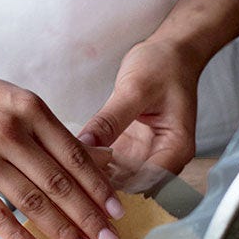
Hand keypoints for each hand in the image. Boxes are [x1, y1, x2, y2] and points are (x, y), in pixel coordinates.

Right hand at [0, 66, 124, 238]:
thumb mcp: (18, 101)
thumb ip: (55, 132)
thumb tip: (102, 159)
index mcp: (31, 110)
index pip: (75, 156)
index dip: (100, 188)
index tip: (117, 212)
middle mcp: (10, 132)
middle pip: (59, 183)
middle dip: (89, 217)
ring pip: (32, 201)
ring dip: (62, 231)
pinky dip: (19, 236)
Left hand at [77, 0, 238, 172]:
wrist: (171, 53)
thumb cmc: (163, 65)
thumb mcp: (135, 89)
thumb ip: (110, 119)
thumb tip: (84, 146)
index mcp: (175, 148)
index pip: (144, 180)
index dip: (113, 185)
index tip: (80, 180)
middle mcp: (164, 158)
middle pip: (130, 185)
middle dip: (99, 184)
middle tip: (64, 177)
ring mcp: (147, 155)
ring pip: (117, 178)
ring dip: (93, 176)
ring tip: (62, 172)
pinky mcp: (131, 149)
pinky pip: (110, 164)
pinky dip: (93, 163)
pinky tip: (69, 161)